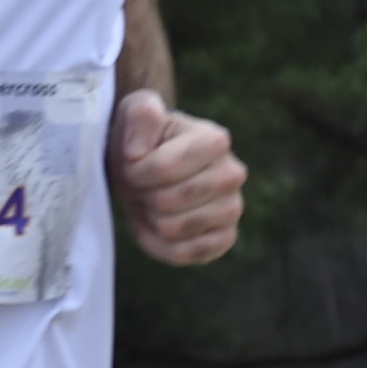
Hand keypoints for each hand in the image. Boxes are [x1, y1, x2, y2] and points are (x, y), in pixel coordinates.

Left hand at [108, 88, 244, 264]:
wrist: (148, 167)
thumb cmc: (142, 139)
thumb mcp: (134, 113)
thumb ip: (139, 113)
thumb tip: (139, 149)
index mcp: (215, 140)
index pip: (164, 168)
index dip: (136, 170)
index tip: (133, 163)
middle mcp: (233, 174)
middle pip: (168, 201)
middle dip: (142, 195)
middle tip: (142, 185)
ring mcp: (232, 208)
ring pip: (174, 229)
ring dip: (149, 219)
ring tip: (151, 202)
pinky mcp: (224, 238)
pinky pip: (184, 254)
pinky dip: (159, 245)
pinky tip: (156, 226)